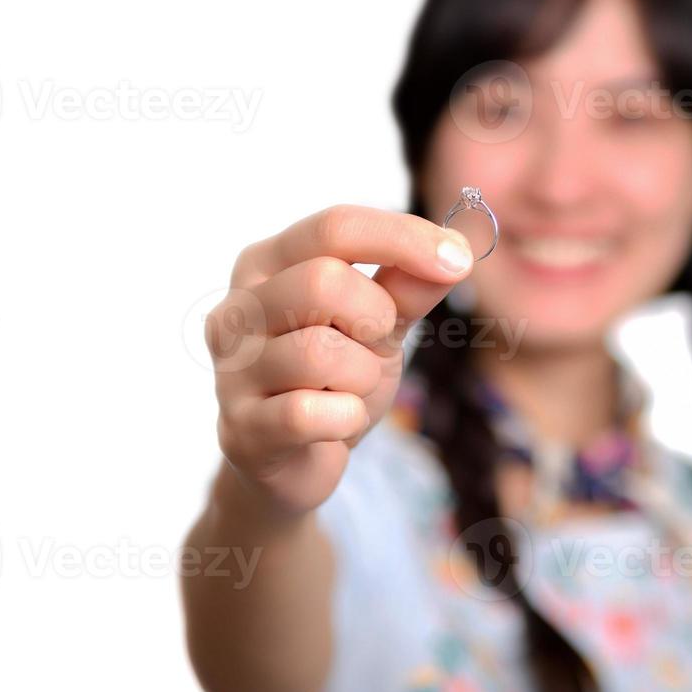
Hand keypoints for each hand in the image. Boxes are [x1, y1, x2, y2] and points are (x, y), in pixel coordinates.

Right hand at [205, 203, 473, 516]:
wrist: (293, 463)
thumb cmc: (334, 379)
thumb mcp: (379, 325)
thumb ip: (408, 288)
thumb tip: (455, 252)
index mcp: (266, 264)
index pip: (334, 228)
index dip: (402, 238)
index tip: (459, 259)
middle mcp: (237, 309)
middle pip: (323, 281)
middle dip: (375, 317)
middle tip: (375, 343)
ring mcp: (232, 370)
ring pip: (319, 352)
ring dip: (362, 375)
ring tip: (350, 388)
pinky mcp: (242, 429)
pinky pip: (310, 414)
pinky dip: (347, 417)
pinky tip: (338, 421)